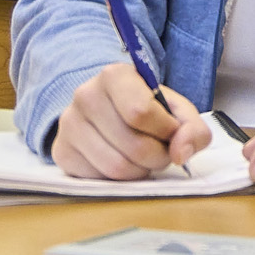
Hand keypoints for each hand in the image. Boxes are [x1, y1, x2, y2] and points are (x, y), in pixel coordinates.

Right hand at [53, 63, 211, 179]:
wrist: (110, 109)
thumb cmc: (147, 107)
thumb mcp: (176, 109)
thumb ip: (192, 128)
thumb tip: (181, 154)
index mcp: (114, 75)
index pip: (141, 112)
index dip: (166, 131)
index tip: (171, 131)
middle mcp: (85, 96)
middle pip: (133, 146)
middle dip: (158, 157)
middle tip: (161, 151)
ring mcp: (69, 125)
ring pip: (116, 168)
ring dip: (141, 171)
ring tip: (143, 157)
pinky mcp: (61, 152)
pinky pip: (98, 180)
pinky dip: (118, 180)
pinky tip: (122, 161)